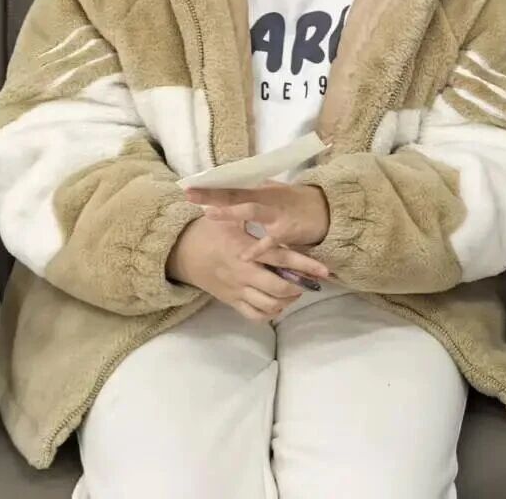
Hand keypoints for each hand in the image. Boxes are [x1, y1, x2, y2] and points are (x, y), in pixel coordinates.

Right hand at [166, 215, 330, 322]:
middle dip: (299, 286)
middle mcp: (242, 273)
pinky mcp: (230, 301)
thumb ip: (249, 211)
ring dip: (287, 300)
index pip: (280, 259)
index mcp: (244, 249)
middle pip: (278, 286)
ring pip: (268, 304)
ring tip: (297, 290)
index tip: (324, 269)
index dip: (304, 264)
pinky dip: (270, 312)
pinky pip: (253, 314)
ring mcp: (236, 290)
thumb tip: (268, 191)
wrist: (180, 253)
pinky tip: (279, 303)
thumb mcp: (228, 218)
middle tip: (311, 281)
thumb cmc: (207, 231)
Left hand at [185, 181, 330, 248]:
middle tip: (190, 194)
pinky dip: (257, 249)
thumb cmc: (298, 202)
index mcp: (262, 190)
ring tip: (210, 214)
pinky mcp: (288, 230)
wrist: (328, 211)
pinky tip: (243, 256)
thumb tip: (234, 184)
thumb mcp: (276, 192)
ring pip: (252, 210)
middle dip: (213, 195)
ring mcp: (277, 213)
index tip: (188, 186)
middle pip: (236, 194)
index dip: (211, 187)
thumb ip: (256, 190)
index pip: (232, 186)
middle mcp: (268, 198)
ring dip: (231, 211)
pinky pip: (270, 241)